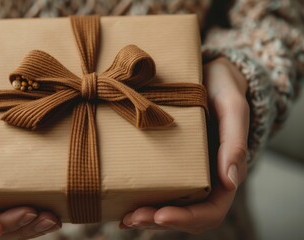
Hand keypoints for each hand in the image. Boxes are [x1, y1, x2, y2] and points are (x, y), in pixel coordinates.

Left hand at [120, 57, 249, 233]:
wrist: (206, 74)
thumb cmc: (222, 88)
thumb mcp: (232, 108)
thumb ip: (235, 141)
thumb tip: (231, 181)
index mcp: (223, 172)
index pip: (211, 210)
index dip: (187, 218)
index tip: (162, 214)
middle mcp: (203, 178)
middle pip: (185, 215)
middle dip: (159, 221)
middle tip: (132, 219)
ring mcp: (184, 172)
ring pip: (168, 207)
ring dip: (147, 217)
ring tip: (124, 218)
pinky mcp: (166, 162)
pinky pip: (156, 188)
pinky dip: (140, 200)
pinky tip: (121, 204)